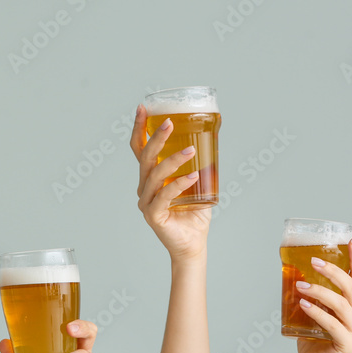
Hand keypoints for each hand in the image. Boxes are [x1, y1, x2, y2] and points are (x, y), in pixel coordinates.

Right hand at [130, 105, 210, 259]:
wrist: (193, 245)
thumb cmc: (193, 215)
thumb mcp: (197, 184)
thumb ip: (198, 165)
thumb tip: (212, 140)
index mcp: (150, 178)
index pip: (139, 149)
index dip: (139, 129)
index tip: (143, 108)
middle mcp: (144, 188)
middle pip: (145, 158)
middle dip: (155, 137)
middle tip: (170, 123)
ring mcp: (146, 202)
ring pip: (155, 175)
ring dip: (172, 160)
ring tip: (190, 151)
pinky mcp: (153, 215)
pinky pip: (164, 196)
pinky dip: (178, 185)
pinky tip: (193, 176)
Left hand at [296, 239, 351, 352]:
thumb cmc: (312, 340)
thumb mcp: (311, 312)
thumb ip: (309, 296)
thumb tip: (291, 272)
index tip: (351, 240)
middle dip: (334, 271)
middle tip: (314, 261)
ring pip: (342, 304)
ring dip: (320, 291)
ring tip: (300, 286)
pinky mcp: (347, 344)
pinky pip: (333, 324)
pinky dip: (317, 312)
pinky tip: (304, 304)